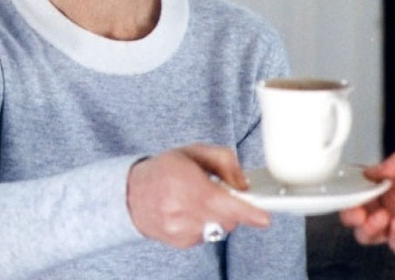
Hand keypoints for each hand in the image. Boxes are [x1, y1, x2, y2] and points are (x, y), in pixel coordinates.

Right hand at [126, 144, 269, 247]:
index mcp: (185, 185)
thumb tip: (244, 182)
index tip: (263, 217)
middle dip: (234, 206)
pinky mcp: (181, 242)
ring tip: (201, 199)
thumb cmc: (164, 170)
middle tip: (223, 191)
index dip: (246, 211)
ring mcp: (180, 230)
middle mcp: (181, 211)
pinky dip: (209, 223)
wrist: (131, 194)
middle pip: (227, 217)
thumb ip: (225, 161)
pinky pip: (209, 235)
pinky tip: (193, 211)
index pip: (221, 202)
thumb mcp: (195, 152)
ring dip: (221, 215)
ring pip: (221, 227)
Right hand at [339, 152, 394, 279]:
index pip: (367, 182)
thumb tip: (373, 167)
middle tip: (357, 209)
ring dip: (365, 224)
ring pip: (367, 229)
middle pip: (360, 208)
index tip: (347, 186)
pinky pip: (389, 242)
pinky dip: (389, 235)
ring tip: (377, 218)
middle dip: (352, 209)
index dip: (354, 185)